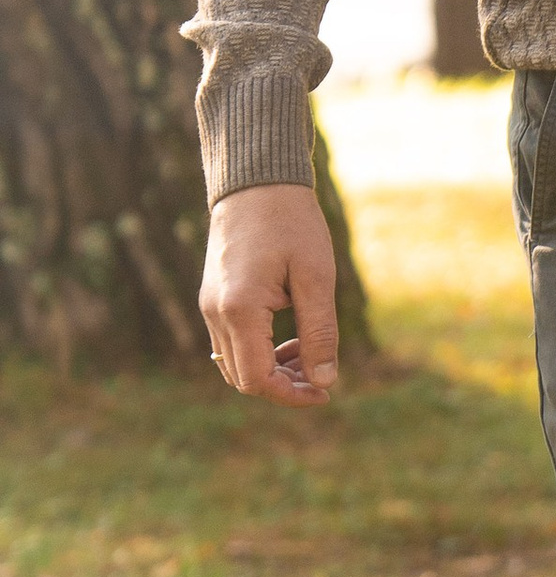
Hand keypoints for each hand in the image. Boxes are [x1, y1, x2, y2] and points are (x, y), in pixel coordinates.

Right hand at [201, 184, 340, 404]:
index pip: (257, 379)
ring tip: (310, 355)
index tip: (324, 392)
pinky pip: (231, 344)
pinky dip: (259, 352)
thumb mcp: (316, 277)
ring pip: (234, 364)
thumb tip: (323, 381)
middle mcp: (215, 313)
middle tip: (322, 378)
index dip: (291, 395)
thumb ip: (320, 332)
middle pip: (243, 379)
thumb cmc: (292, 223)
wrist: (256, 182)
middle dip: (283, 387)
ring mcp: (209, 306)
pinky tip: (291, 339)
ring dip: (272, 371)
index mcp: (239, 309)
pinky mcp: (212, 299)